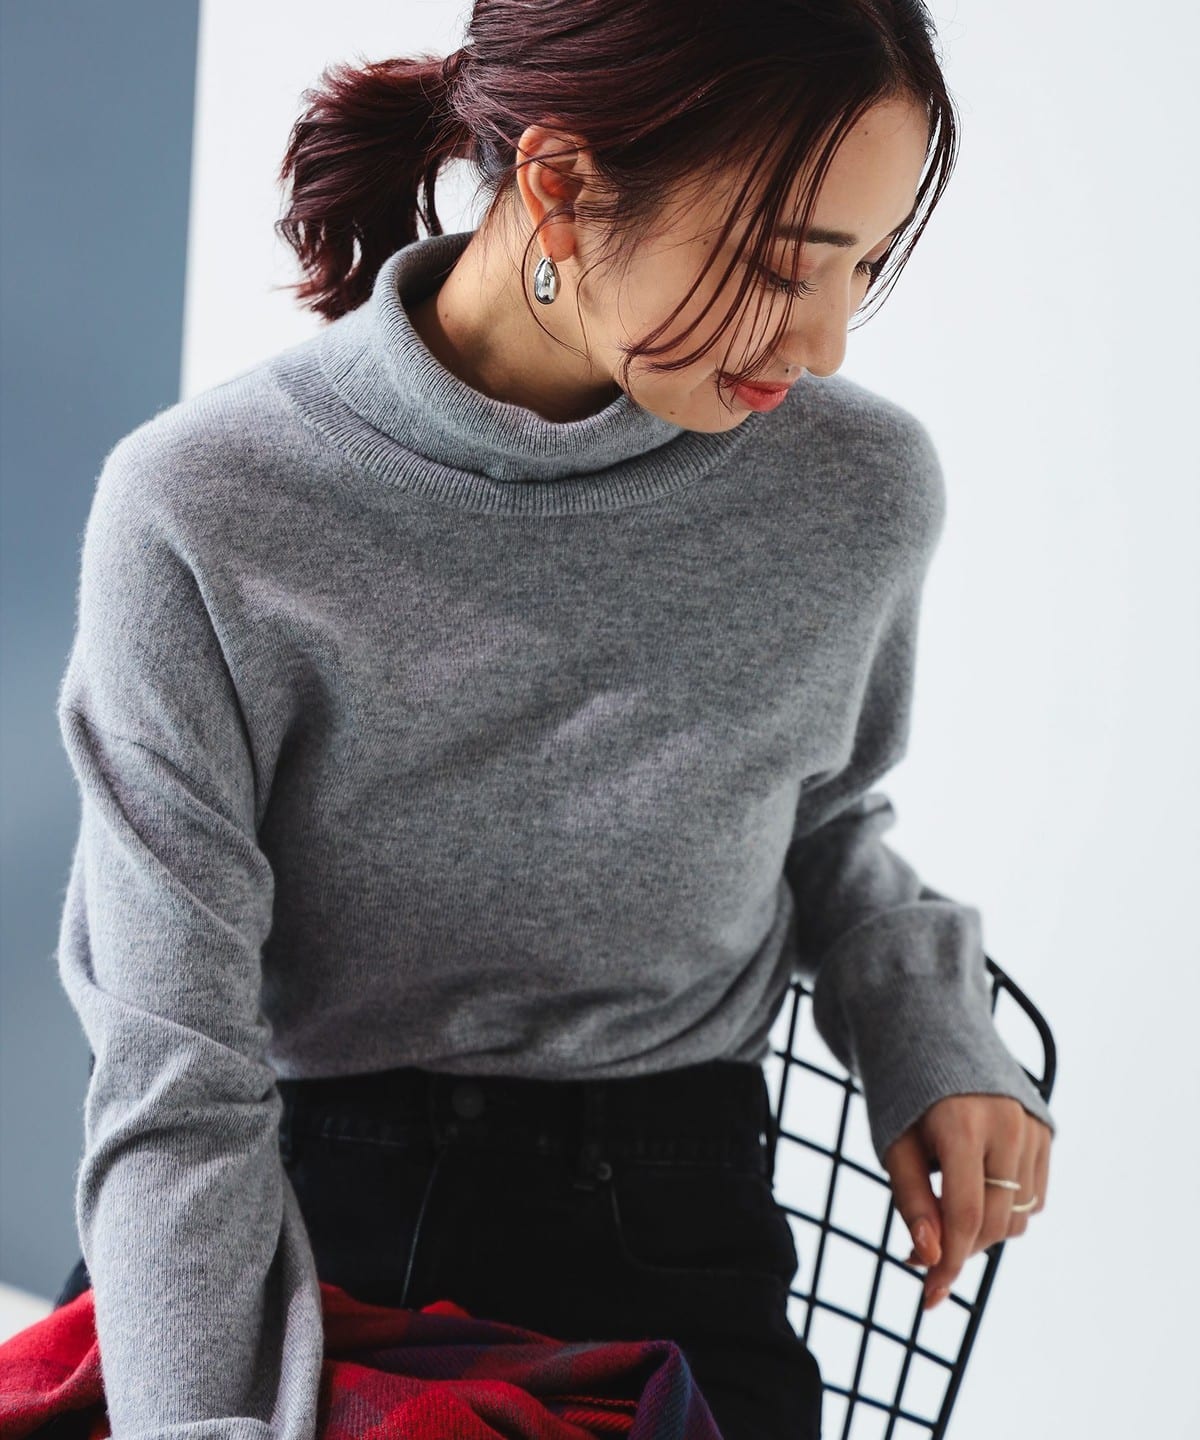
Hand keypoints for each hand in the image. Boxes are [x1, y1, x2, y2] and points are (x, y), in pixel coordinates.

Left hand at [882, 1092, 1051, 1310]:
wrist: (934, 1034)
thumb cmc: (904, 1095)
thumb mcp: (893, 1144)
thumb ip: (912, 1200)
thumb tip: (931, 1258)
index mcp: (962, 1124)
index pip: (964, 1215)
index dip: (947, 1263)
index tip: (929, 1298)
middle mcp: (1008, 1126)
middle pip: (994, 1222)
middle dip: (961, 1248)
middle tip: (924, 1250)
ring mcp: (1034, 1128)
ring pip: (1019, 1217)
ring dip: (984, 1230)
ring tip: (946, 1207)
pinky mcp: (1046, 1132)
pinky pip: (1035, 1197)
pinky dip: (1007, 1208)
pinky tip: (977, 1187)